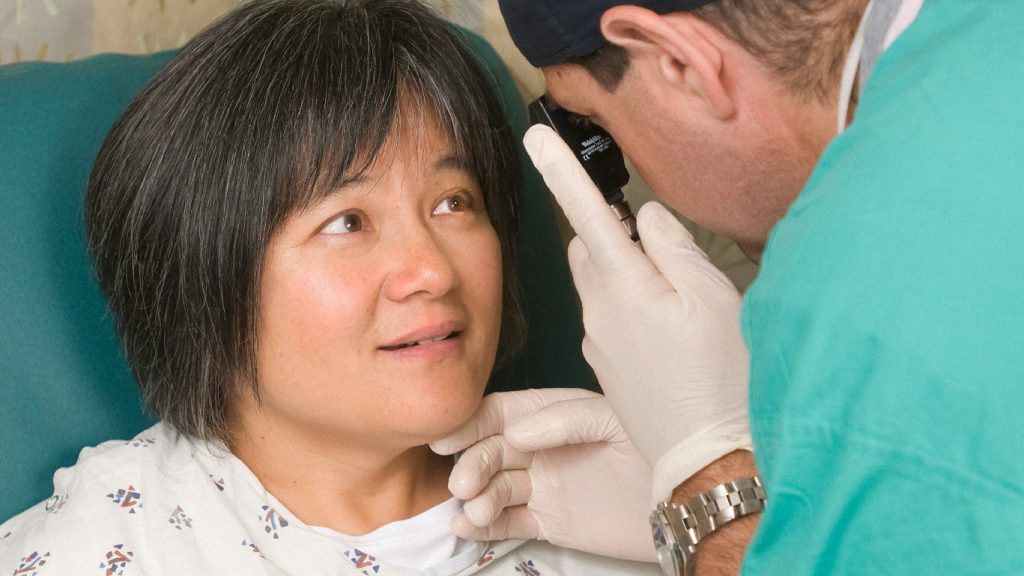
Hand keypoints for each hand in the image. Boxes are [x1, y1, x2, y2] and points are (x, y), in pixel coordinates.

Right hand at [431, 389, 655, 561]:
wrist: (687, 500)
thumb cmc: (656, 448)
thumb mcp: (612, 420)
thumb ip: (563, 420)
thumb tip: (514, 433)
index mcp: (554, 414)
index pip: (501, 413)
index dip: (471, 424)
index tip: (447, 439)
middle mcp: (543, 448)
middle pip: (491, 451)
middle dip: (473, 464)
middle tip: (465, 483)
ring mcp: (544, 485)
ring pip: (495, 488)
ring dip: (478, 498)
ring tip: (476, 510)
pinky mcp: (551, 521)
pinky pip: (509, 521)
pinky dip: (485, 526)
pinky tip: (468, 526)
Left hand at [524, 124, 751, 499]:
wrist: (708, 459)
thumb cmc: (720, 379)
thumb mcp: (713, 300)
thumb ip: (675, 249)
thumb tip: (646, 218)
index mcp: (623, 286)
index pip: (584, 214)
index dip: (561, 172)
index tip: (535, 137)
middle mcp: (597, 313)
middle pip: (588, 249)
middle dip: (609, 234)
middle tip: (658, 250)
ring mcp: (598, 344)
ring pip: (600, 285)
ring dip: (625, 276)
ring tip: (678, 305)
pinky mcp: (607, 368)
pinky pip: (609, 321)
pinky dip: (631, 312)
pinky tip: (671, 339)